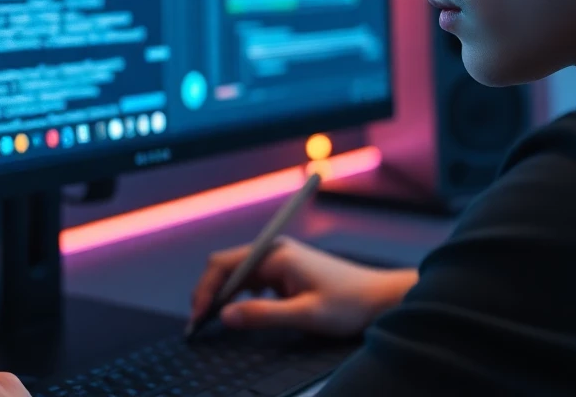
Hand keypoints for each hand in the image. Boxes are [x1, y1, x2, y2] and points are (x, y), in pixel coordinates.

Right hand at [189, 235, 417, 337]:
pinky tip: (242, 313)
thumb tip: (224, 316)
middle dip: (210, 293)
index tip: (197, 318)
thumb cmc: (348, 303)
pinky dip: (241, 295)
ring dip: (224, 295)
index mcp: (276, 255)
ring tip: (213, 321)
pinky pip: (254, 280)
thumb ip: (263, 316)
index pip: (224, 264)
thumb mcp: (304, 315)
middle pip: (227, 266)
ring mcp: (281, 259)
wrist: (378, 297)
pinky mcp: (287, 270)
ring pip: (239, 274)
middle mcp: (276, 251)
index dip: (205, 291)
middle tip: (199, 324)